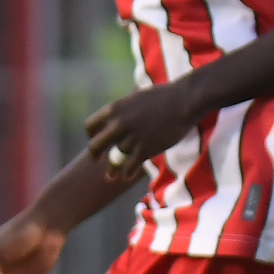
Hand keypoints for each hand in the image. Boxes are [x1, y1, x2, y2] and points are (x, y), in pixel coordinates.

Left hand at [77, 79, 204, 176]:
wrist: (183, 102)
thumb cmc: (163, 97)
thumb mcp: (135, 98)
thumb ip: (124, 110)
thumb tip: (117, 118)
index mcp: (113, 109)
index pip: (90, 126)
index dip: (92, 134)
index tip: (95, 139)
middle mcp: (118, 124)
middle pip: (95, 146)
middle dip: (95, 155)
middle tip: (96, 159)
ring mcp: (131, 139)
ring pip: (113, 161)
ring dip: (112, 170)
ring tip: (110, 176)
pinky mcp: (144, 150)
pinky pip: (129, 168)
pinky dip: (127, 173)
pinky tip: (127, 176)